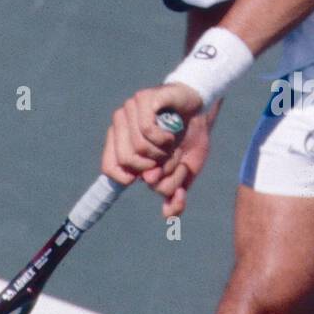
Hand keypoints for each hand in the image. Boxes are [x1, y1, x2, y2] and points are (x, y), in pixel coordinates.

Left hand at [100, 82, 204, 202]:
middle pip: (127, 160)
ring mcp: (131, 109)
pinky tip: (173, 132)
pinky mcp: (143, 99)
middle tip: (167, 159)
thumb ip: (175, 191)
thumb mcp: (185, 171)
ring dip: (164, 152)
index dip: (124, 177)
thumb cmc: (190, 139)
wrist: (204, 110)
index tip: (146, 177)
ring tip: (173, 143)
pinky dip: (165, 138)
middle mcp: (122, 124)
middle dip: (154, 167)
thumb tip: (167, 214)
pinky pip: (147, 130)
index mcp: (123, 142)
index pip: (109, 167)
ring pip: (140, 147)